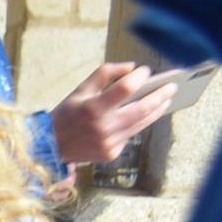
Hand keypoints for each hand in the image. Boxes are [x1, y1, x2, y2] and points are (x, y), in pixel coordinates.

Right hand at [51, 62, 174, 165]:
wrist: (50, 147)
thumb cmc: (66, 115)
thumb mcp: (80, 89)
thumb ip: (105, 74)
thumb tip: (131, 68)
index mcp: (93, 108)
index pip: (126, 88)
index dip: (140, 77)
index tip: (146, 71)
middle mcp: (103, 127)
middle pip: (143, 109)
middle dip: (161, 96)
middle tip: (171, 87)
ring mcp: (109, 143)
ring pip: (142, 123)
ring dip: (157, 110)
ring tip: (165, 100)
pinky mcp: (111, 153)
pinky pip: (130, 135)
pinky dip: (137, 124)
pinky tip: (140, 117)